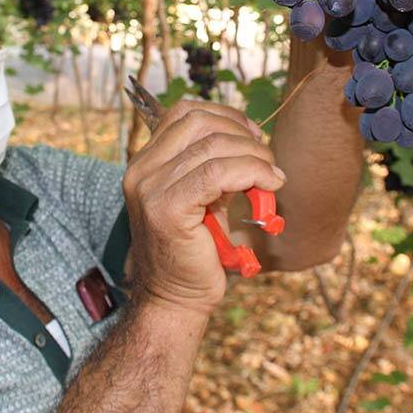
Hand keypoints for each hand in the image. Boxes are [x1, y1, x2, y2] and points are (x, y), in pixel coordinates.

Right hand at [121, 101, 285, 314]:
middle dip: (242, 133)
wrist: (175, 299)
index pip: (183, 113)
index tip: (254, 135)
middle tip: (267, 158)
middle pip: (198, 121)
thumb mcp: (201, 198)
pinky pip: (217, 173)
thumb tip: (248, 137)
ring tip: (271, 176)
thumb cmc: (194, 252)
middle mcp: (141, 170)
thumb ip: (212, 166)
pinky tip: (268, 185)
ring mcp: (149, 187)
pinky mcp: (166, 207)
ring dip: (253, 155)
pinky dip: (251, 172)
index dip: (225, 116)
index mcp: (145, 162)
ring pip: (213, 146)